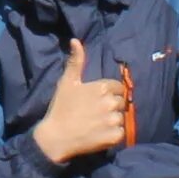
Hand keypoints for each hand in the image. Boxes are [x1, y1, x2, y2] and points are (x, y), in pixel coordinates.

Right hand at [29, 40, 129, 161]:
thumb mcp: (67, 82)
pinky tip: (100, 134)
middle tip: (96, 113)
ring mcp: (113, 120)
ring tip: (98, 124)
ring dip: (113, 120)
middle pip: (121, 102)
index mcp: (102, 87)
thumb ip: (76, 61)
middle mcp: (111, 102)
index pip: (118, 87)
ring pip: (122, 117)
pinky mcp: (115, 137)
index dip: (109, 93)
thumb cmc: (61, 108)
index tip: (96, 100)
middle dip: (112, 106)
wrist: (56, 137)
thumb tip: (75, 40)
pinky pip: (121, 132)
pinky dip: (113, 134)